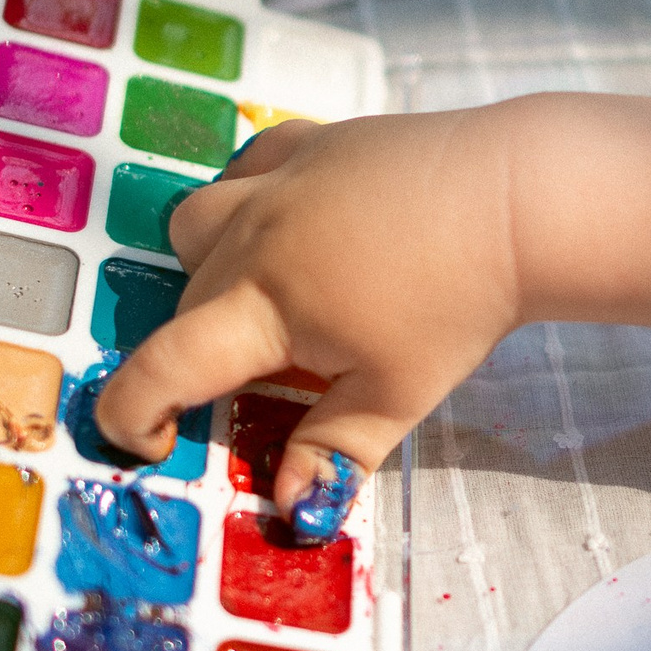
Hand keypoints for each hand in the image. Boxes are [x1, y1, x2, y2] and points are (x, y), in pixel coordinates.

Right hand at [94, 109, 525, 532]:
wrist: (516, 198)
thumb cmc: (459, 303)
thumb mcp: (398, 395)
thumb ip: (333, 452)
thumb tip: (289, 508)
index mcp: (263, 303)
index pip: (164, 364)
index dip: (133, 413)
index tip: (148, 443)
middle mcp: (253, 233)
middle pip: (186, 300)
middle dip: (200, 349)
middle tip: (264, 380)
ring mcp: (278, 179)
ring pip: (195, 222)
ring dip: (205, 269)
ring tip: (265, 299)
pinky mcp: (312, 142)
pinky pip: (246, 169)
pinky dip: (246, 200)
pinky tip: (288, 225)